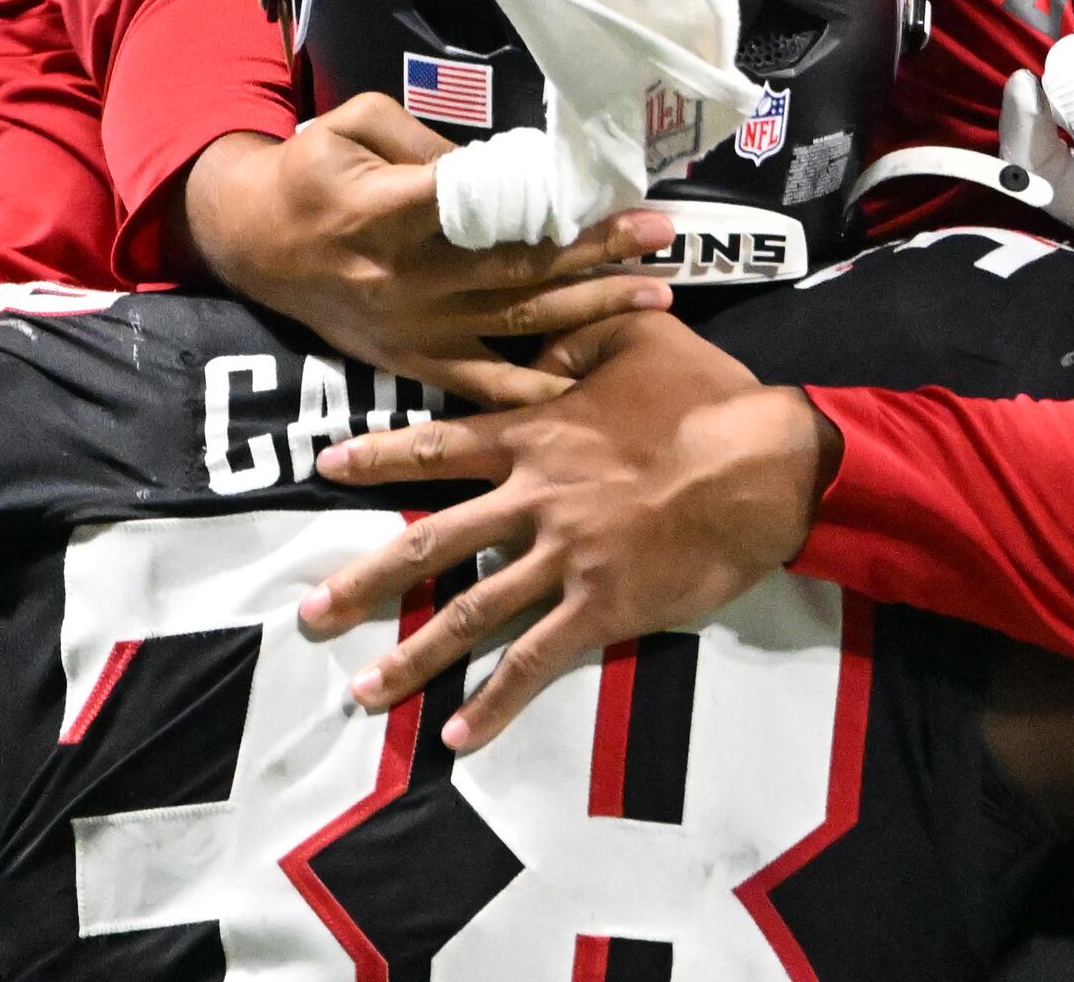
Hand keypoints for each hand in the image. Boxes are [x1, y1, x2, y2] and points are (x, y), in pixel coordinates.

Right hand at [180, 100, 677, 405]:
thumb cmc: (310, 171)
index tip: (608, 191)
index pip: (481, 208)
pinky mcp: (412, 358)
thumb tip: (503, 165)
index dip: (548, 201)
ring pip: (515, 323)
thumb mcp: (354, 126)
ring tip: (654, 295)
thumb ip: (428, 142)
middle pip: (516, 268)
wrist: (252, 243)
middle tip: (660, 238)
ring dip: (590, 311)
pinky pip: (482, 381)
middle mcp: (404, 278)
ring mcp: (413, 326)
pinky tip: (589, 376)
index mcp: (387, 212)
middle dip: (595, 254)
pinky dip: (535, 387)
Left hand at [296, 313, 835, 749]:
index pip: (438, 447)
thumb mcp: (637, 338)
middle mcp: (532, 501)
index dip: (379, 456)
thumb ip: (573, 339)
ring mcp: (563, 560)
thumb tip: (533, 347)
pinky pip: (535, 661)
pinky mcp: (600, 608)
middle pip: (431, 543)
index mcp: (534, 437)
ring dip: (411, 656)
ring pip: (470, 612)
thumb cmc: (706, 398)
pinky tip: (457, 734)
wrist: (764, 466)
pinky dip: (495, 702)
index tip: (327, 466)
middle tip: (310, 611)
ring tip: (361, 689)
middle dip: (365, 580)